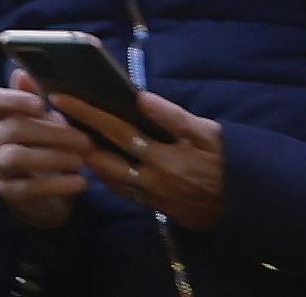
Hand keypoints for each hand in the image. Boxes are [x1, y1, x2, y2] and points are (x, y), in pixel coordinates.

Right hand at [0, 83, 94, 230]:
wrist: (27, 182)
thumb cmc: (32, 138)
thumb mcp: (32, 116)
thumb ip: (29, 95)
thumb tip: (23, 73)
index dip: (14, 99)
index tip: (41, 103)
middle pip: (14, 129)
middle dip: (52, 133)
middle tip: (84, 140)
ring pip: (18, 157)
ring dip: (54, 157)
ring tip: (81, 160)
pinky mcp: (6, 190)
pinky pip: (30, 187)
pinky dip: (59, 185)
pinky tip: (81, 182)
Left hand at [60, 84, 229, 230]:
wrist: (250, 205)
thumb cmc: (229, 162)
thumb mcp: (208, 134)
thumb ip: (173, 116)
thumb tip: (140, 97)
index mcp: (164, 158)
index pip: (115, 130)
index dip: (86, 114)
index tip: (59, 97)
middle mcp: (152, 181)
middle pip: (102, 161)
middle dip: (76, 141)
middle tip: (56, 121)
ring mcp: (153, 197)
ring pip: (109, 179)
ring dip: (89, 160)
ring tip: (72, 138)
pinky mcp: (158, 208)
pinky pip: (124, 191)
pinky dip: (108, 176)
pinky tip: (101, 161)